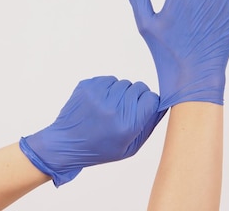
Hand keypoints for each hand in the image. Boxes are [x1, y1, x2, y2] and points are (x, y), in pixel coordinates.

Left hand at [20, 76, 163, 186]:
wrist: (66, 143)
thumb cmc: (100, 148)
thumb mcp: (130, 147)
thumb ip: (149, 125)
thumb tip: (163, 104)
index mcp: (127, 125)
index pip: (151, 98)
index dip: (149, 102)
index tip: (144, 108)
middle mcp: (114, 108)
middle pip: (139, 87)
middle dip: (136, 96)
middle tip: (126, 109)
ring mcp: (99, 95)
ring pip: (123, 82)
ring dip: (121, 92)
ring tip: (111, 108)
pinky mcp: (87, 86)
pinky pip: (108, 79)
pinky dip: (108, 88)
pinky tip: (100, 102)